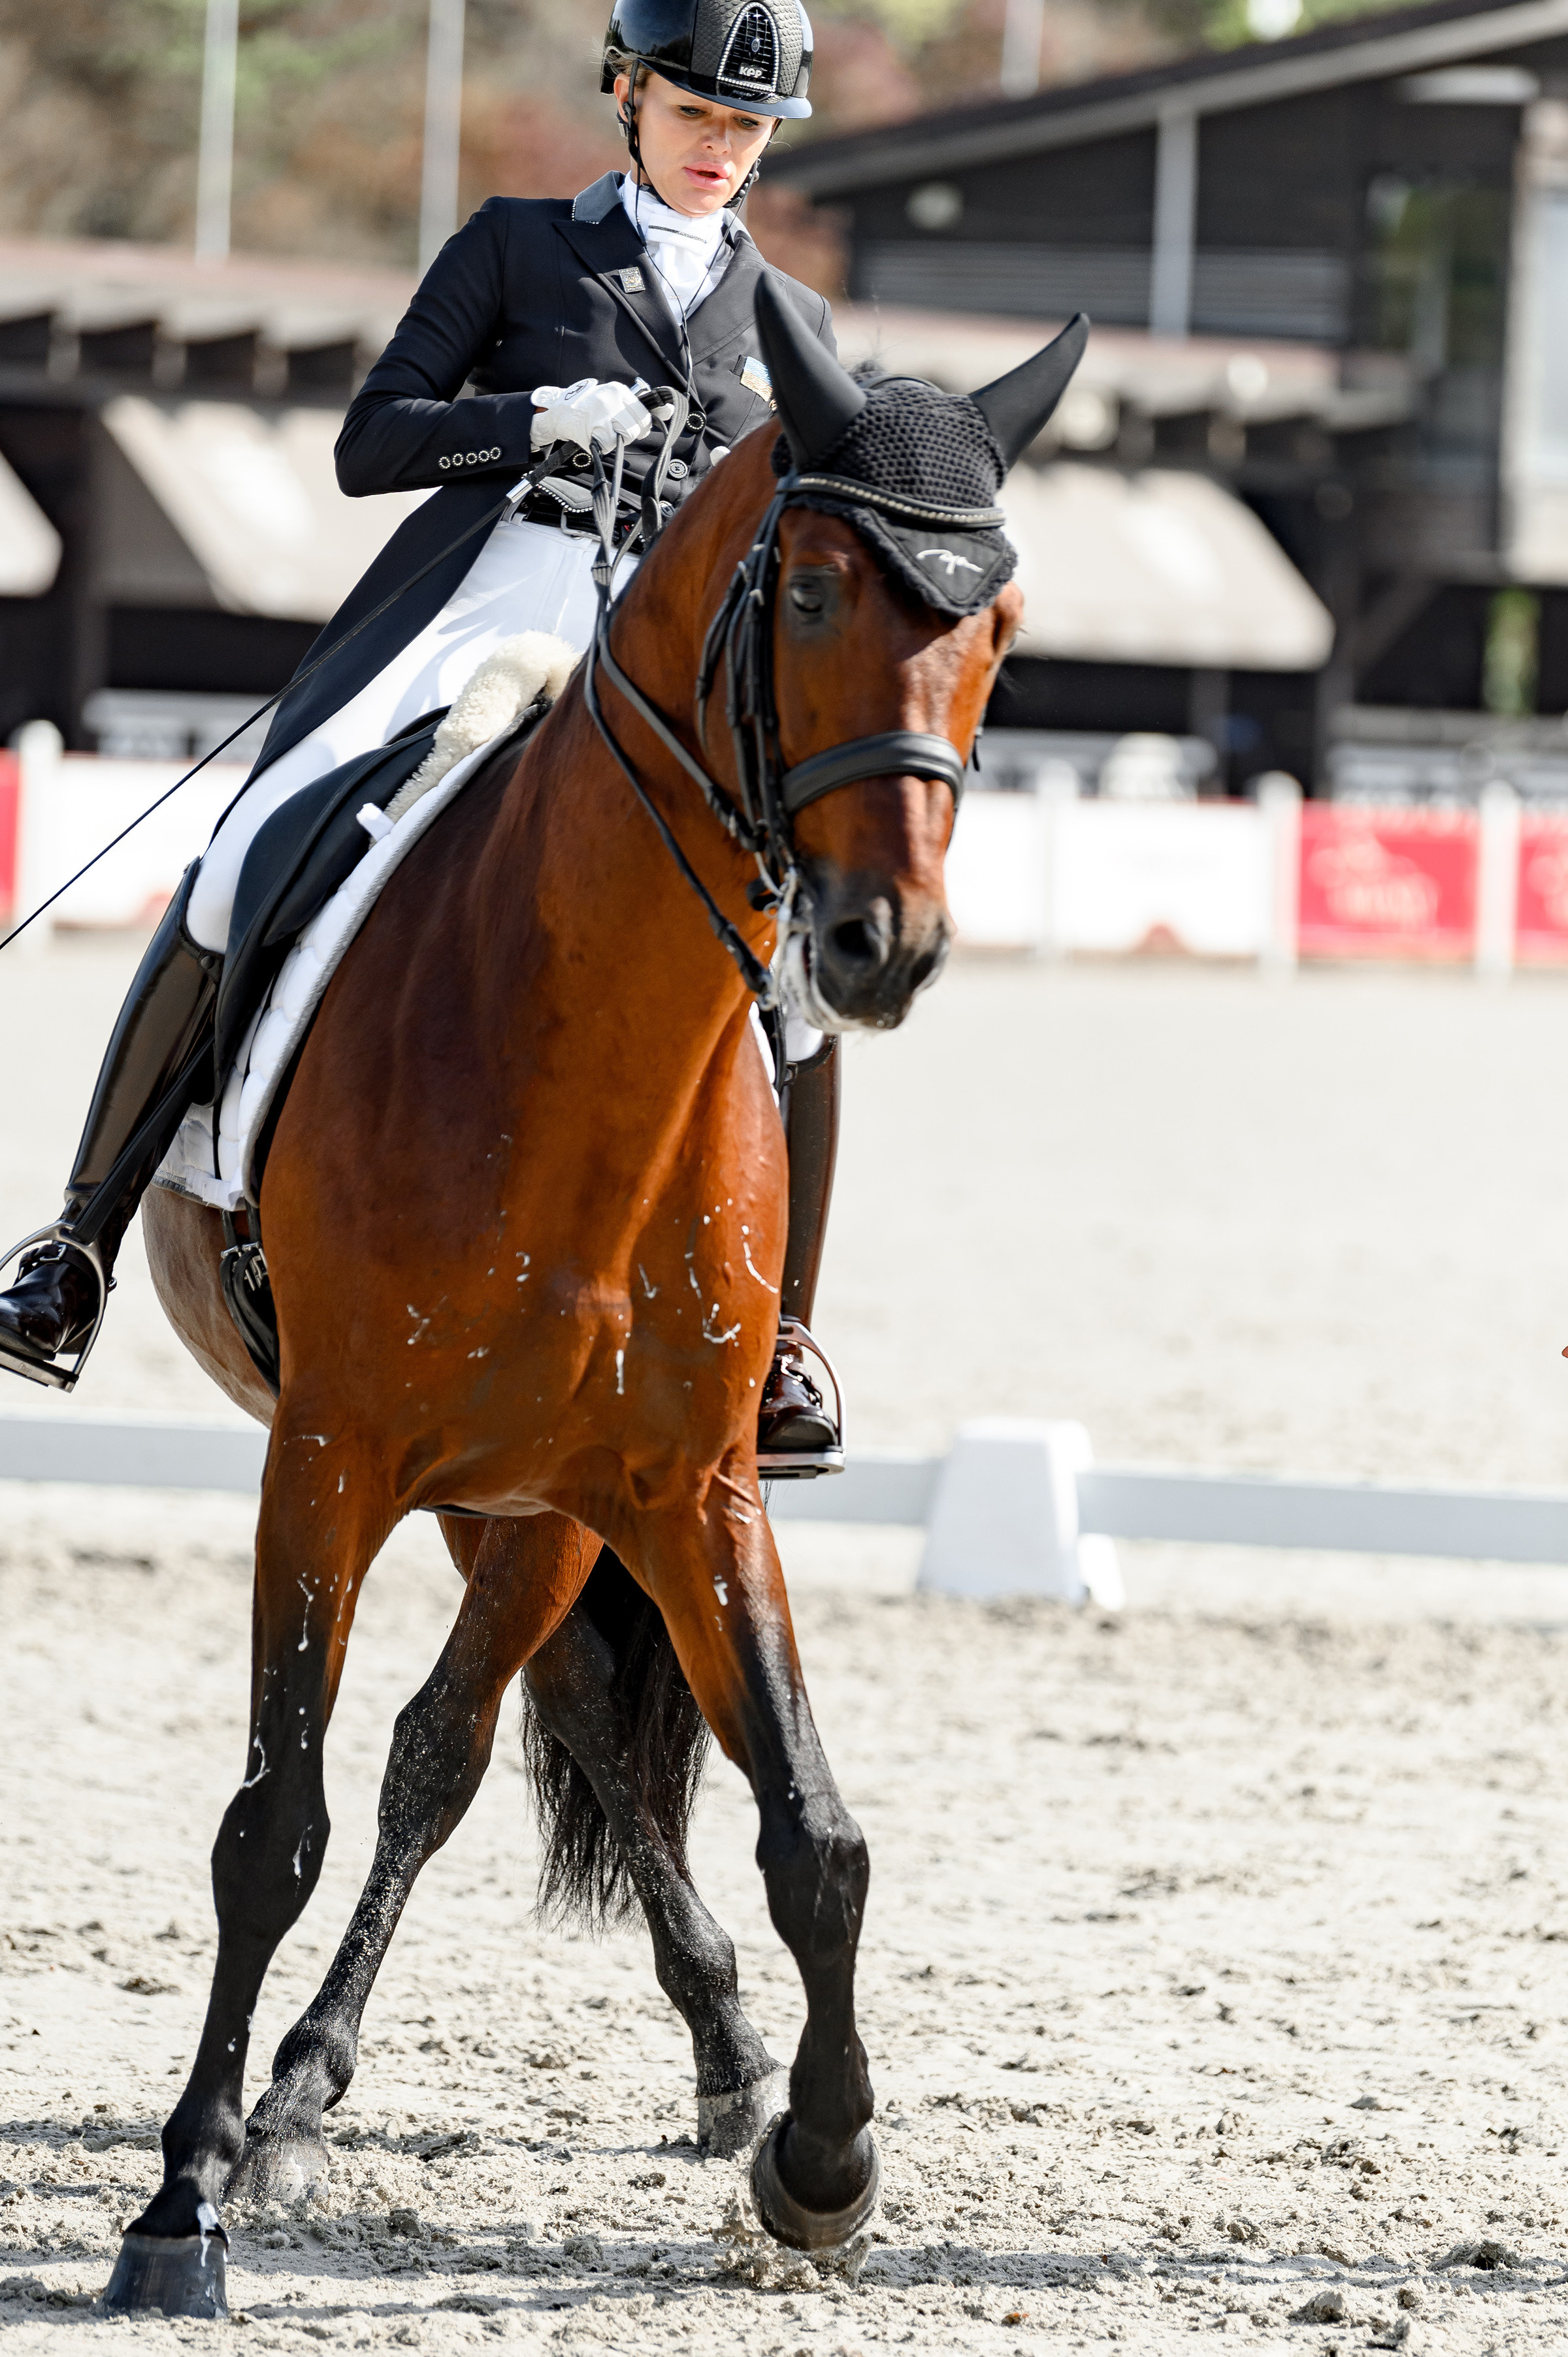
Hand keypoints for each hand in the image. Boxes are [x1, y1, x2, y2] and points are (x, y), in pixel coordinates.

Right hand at [530, 378, 652, 453]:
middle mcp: (612, 398)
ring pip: (626, 435)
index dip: (644, 425)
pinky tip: (596, 436)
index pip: (644, 412)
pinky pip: (611, 444)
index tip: (640, 427)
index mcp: (619, 390)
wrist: (561, 412)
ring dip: (618, 440)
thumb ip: (638, 406)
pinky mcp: (594, 428)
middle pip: (638, 427)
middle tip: (618, 431)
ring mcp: (603, 413)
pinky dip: (605, 445)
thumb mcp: (614, 399)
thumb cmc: (591, 408)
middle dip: (632, 434)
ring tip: (606, 433)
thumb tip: (670, 410)